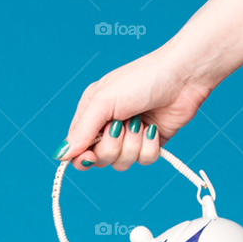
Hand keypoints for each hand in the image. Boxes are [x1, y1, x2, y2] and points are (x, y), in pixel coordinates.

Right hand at [52, 47, 211, 171]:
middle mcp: (108, 126)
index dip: (82, 157)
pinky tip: (153, 129)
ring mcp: (130, 136)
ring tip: (141, 122)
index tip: (89, 156)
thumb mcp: (104, 101)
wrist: (182, 77)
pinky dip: (149, 147)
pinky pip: (144, 161)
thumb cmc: (142, 79)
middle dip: (113, 146)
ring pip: (122, 163)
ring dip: (133, 145)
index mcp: (92, 112)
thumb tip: (60, 155)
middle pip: (100, 160)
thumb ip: (82, 130)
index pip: (77, 148)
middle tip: (122, 125)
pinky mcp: (149, 143)